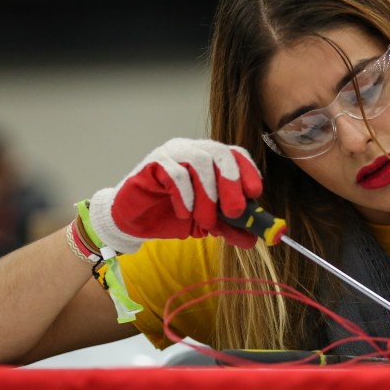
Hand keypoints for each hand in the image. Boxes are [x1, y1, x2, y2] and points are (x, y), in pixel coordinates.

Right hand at [88, 138, 262, 253]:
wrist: (135, 222)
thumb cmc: (171, 215)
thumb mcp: (206, 224)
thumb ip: (229, 227)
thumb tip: (254, 239)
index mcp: (210, 160)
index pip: (235, 154)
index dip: (248, 171)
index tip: (254, 194)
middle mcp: (193, 150)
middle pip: (220, 154)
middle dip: (231, 183)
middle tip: (234, 212)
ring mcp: (172, 153)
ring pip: (199, 162)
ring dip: (208, 195)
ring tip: (204, 221)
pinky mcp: (153, 163)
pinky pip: (176, 174)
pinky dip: (185, 196)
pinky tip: (183, 213)